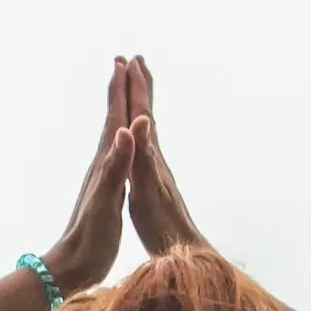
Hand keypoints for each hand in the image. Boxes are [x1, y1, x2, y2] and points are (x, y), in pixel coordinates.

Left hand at [41, 56, 150, 300]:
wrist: (72, 265)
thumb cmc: (91, 237)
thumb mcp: (106, 200)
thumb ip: (116, 164)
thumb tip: (128, 130)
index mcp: (105, 163)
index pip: (116, 118)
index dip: (121, 90)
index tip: (126, 61)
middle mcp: (102, 164)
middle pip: (114, 120)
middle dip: (120, 91)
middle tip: (126, 62)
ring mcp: (103, 177)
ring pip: (115, 135)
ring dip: (122, 112)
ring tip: (127, 95)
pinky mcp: (106, 190)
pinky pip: (117, 155)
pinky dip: (125, 141)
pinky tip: (125, 144)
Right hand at [127, 66, 211, 260]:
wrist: (183, 251)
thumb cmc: (162, 226)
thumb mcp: (148, 190)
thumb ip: (144, 156)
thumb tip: (144, 122)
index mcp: (150, 156)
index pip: (141, 112)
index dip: (133, 87)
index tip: (127, 59)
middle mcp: (156, 158)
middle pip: (147, 114)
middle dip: (139, 86)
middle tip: (135, 60)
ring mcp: (157, 170)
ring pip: (147, 129)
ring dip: (140, 106)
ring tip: (137, 91)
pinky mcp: (155, 183)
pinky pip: (145, 147)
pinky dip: (140, 133)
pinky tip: (140, 140)